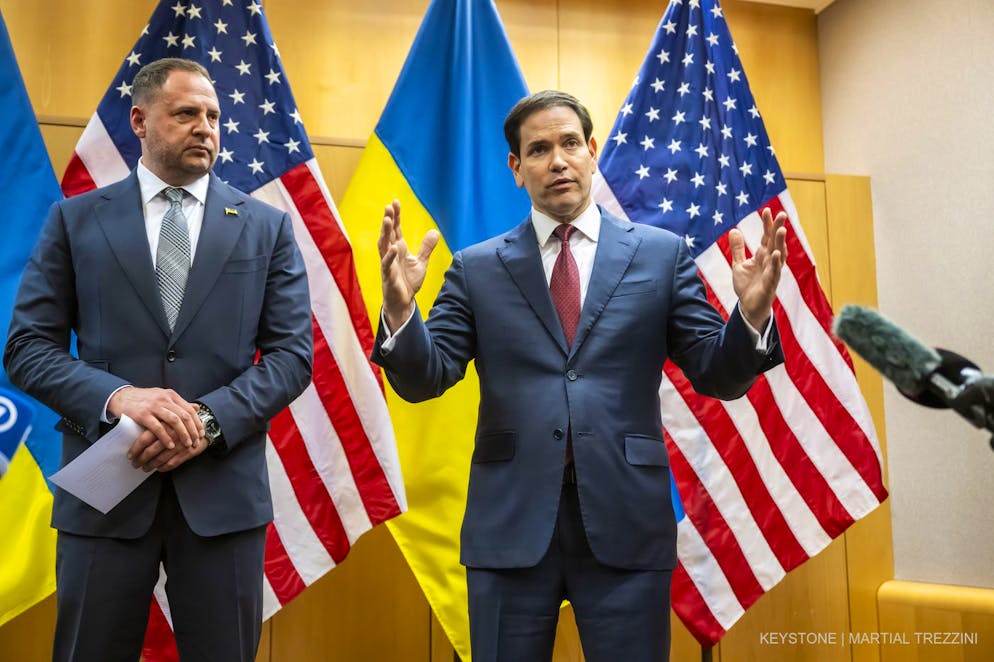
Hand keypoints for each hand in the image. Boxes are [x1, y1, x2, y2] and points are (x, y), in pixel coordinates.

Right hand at [108, 386, 202, 449]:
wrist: (122, 396)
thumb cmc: (144, 399)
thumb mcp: (163, 396)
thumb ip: (179, 403)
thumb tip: (197, 408)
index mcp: (171, 395)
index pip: (189, 410)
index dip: (197, 422)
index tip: (201, 434)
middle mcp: (164, 399)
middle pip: (184, 416)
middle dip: (192, 431)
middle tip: (196, 442)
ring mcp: (154, 406)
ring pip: (174, 421)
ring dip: (183, 434)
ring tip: (187, 445)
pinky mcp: (143, 414)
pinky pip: (158, 428)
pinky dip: (166, 438)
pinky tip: (171, 446)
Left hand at [128, 428, 208, 471]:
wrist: (206, 427)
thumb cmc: (183, 423)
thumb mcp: (170, 418)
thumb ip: (155, 422)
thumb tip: (132, 428)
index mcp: (164, 424)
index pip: (144, 439)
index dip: (135, 449)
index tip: (129, 455)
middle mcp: (171, 434)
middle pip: (150, 450)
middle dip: (140, 460)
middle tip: (134, 464)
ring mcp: (180, 444)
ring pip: (160, 459)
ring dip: (150, 465)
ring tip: (144, 468)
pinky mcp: (187, 452)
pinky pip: (172, 463)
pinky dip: (163, 467)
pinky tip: (158, 468)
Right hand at [377, 200, 439, 330]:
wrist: (403, 302)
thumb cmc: (408, 282)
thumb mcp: (421, 262)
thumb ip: (426, 247)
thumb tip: (435, 231)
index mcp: (398, 249)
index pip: (396, 229)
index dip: (395, 216)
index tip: (395, 202)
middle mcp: (391, 254)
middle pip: (388, 234)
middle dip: (388, 220)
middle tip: (388, 207)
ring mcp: (388, 264)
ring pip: (383, 245)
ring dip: (384, 233)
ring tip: (386, 220)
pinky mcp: (388, 276)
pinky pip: (387, 264)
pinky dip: (389, 256)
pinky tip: (393, 248)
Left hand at [730, 207, 786, 330]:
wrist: (749, 307)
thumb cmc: (748, 285)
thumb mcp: (739, 264)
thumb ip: (737, 248)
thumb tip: (734, 229)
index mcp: (763, 256)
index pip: (766, 237)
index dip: (767, 224)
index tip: (767, 210)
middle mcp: (769, 262)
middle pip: (775, 242)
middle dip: (778, 228)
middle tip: (781, 214)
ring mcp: (771, 272)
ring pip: (778, 255)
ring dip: (780, 243)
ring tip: (781, 230)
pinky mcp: (769, 284)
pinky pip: (774, 273)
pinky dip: (774, 264)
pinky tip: (775, 254)